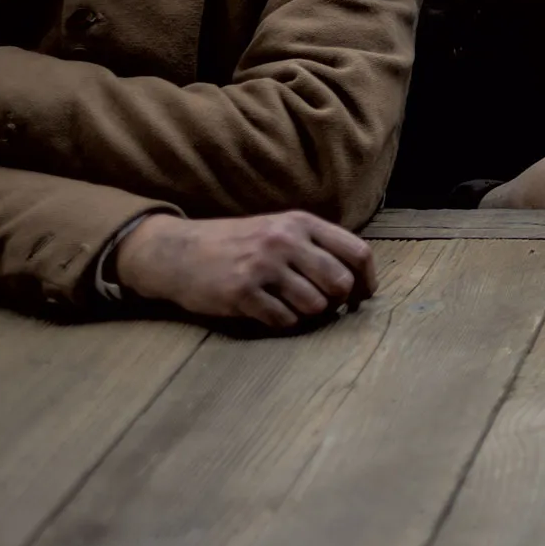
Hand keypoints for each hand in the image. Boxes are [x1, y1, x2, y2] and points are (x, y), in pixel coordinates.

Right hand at [114, 211, 376, 330]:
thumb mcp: (279, 228)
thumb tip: (357, 279)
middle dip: (339, 301)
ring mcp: (263, 266)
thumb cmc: (237, 243)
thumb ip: (315, 246)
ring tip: (293, 307)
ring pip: (315, 305)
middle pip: (340, 282)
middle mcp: (285, 241)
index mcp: (301, 223)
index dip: (367, 279)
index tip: (364, 296)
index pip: (356, 251)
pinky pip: (284, 320)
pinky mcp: (242, 292)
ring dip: (310, 314)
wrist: (177, 251)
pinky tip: (271, 312)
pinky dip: (284, 322)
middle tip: (327, 307)